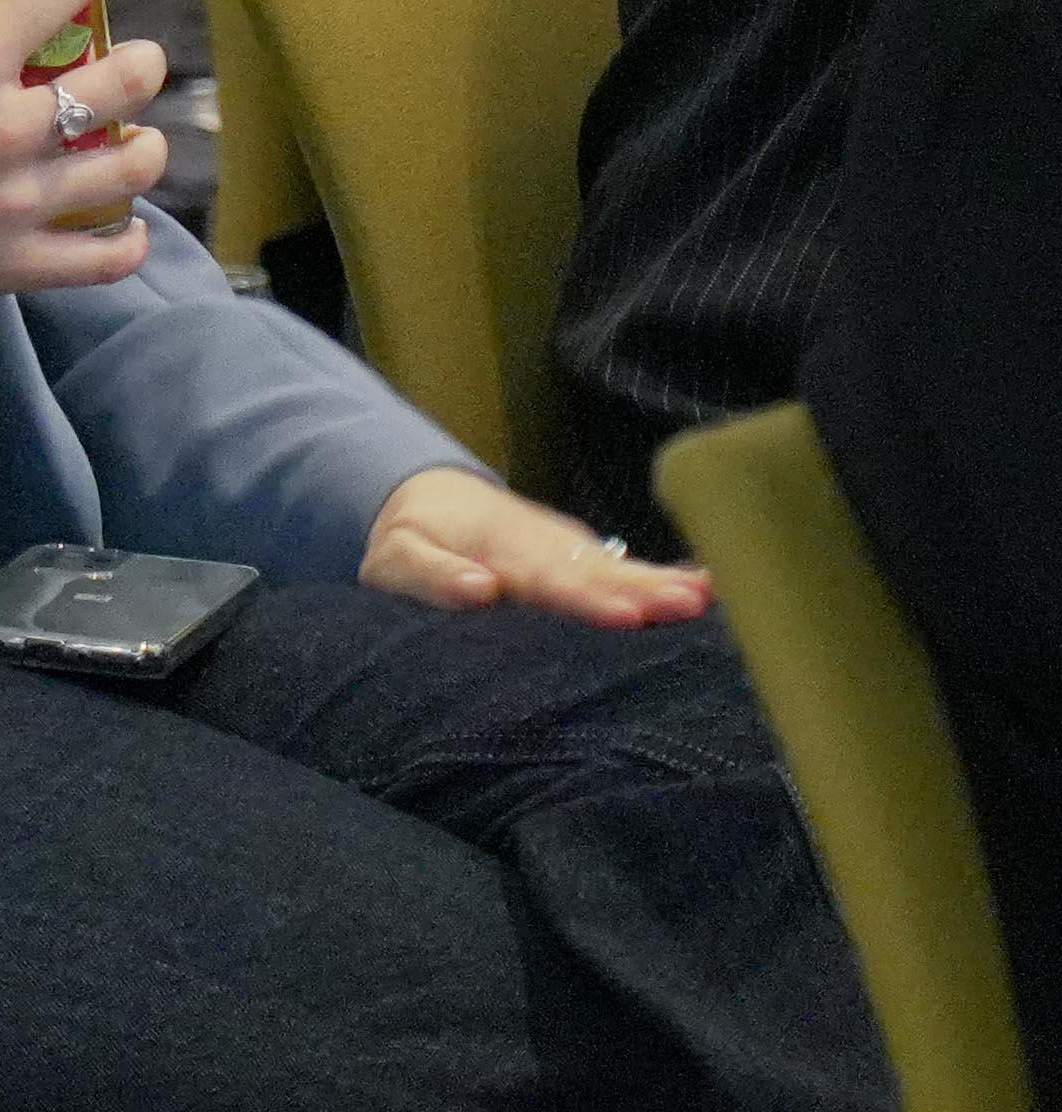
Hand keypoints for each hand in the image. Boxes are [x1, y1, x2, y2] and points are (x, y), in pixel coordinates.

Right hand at [0, 0, 163, 329]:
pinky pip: (103, 259)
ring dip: (146, 149)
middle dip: (143, 64)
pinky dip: (126, 244)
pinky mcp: (18, 262)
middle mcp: (7, 128)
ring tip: (141, 142)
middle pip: (122, 82)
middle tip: (138, 62)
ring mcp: (20, 201)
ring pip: (128, 169)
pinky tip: (127, 227)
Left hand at [363, 464, 709, 627]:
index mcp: (499, 550)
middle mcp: (544, 547)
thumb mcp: (396, 559)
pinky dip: (667, 575)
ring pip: (620, 568)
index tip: (627, 615)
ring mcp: (569, 549)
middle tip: (691, 606)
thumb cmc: (409, 540)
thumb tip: (479, 588)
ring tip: (711, 597)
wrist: (425, 497)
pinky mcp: (583, 557)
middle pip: (598, 573)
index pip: (548, 580)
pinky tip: (714, 588)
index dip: (587, 599)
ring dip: (665, 582)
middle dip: (645, 590)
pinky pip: (626, 568)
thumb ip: (433, 575)